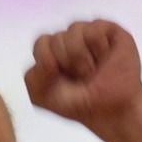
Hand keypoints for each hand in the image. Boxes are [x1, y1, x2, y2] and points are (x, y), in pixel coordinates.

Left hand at [24, 19, 141, 130]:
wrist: (110, 112)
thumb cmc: (79, 104)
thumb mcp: (42, 97)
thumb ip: (31, 78)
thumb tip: (48, 60)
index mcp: (51, 51)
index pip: (42, 42)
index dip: (48, 61)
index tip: (60, 80)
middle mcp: (69, 39)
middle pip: (57, 38)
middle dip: (67, 63)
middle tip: (81, 78)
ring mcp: (89, 33)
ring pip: (74, 30)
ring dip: (82, 58)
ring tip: (94, 70)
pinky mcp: (110, 31)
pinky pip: (94, 30)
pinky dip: (98, 49)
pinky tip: (105, 59)